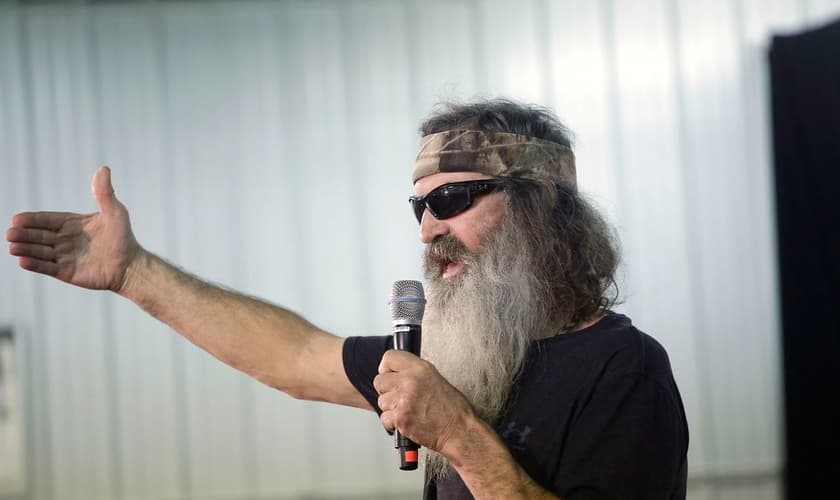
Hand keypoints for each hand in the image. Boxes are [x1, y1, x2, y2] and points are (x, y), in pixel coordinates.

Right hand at [6, 166, 140, 291]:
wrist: (130, 265)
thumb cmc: (123, 237)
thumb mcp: (114, 212)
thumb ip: (104, 192)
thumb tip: (103, 168)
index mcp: (71, 224)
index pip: (47, 220)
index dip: (32, 220)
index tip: (16, 219)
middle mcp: (64, 240)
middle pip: (39, 236)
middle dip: (24, 235)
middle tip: (10, 233)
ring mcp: (64, 256)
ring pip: (40, 251)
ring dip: (25, 249)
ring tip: (12, 246)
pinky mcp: (66, 272)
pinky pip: (47, 267)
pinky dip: (35, 264)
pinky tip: (22, 261)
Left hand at [374, 350, 474, 453]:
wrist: (459, 430)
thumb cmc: (453, 409)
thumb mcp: (436, 379)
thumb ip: (414, 373)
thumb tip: (397, 373)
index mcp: (420, 368)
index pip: (389, 357)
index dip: (386, 368)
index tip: (389, 375)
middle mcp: (411, 381)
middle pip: (379, 381)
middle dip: (386, 391)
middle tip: (398, 397)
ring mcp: (404, 400)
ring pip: (381, 401)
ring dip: (390, 408)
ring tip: (407, 410)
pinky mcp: (401, 418)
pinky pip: (384, 418)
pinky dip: (392, 423)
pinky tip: (406, 420)